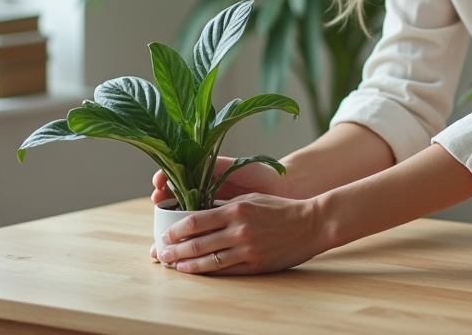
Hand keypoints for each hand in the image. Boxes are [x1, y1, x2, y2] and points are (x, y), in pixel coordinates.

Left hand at [148, 157, 293, 260]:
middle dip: (174, 250)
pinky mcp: (256, 265)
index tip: (163, 235)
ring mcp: (247, 249)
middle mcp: (239, 230)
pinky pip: (226, 270)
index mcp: (236, 209)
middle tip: (159, 254)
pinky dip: (207, 272)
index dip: (175, 230)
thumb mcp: (251, 199)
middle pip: (197, 243)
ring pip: (208, 260)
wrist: (311, 223)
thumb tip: (199, 213)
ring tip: (172, 266)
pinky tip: (195, 272)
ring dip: (186, 264)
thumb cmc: (280, 208)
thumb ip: (226, 206)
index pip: (195, 221)